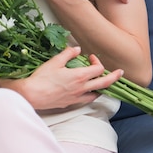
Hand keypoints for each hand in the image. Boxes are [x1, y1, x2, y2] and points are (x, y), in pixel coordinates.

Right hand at [0, 46, 123, 110]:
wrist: (32, 95)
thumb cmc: (42, 78)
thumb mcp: (54, 62)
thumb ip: (68, 54)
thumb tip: (77, 49)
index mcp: (79, 76)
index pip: (98, 69)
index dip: (97, 61)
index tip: (90, 57)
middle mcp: (81, 88)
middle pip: (104, 84)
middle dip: (114, 77)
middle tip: (120, 73)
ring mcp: (77, 97)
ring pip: (97, 94)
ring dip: (102, 88)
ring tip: (103, 83)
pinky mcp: (70, 103)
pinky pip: (86, 99)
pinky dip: (90, 94)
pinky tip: (87, 91)